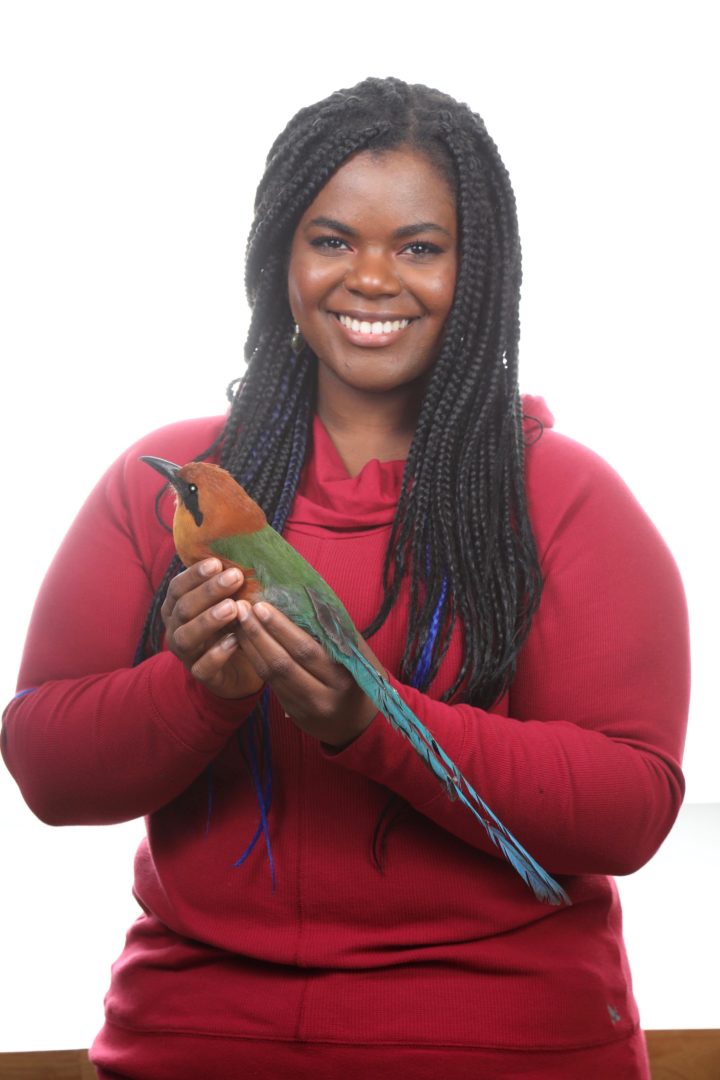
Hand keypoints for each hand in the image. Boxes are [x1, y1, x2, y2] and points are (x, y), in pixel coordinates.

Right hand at [162, 559, 263, 698]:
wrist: (240, 667)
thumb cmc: (232, 624)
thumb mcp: (229, 600)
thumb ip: (229, 582)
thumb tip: (247, 551)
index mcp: (177, 606)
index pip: (178, 587)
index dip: (194, 575)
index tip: (216, 562)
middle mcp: (176, 628)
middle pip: (183, 608)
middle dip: (208, 592)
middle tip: (234, 577)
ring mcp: (186, 654)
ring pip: (187, 637)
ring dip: (208, 620)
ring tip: (232, 608)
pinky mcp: (201, 675)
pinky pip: (203, 667)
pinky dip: (217, 653)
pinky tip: (235, 641)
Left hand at [234, 600, 379, 746]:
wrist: (361, 724)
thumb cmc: (360, 679)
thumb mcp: (359, 656)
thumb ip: (336, 632)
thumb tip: (308, 597)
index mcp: (343, 677)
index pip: (306, 650)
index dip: (281, 628)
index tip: (262, 606)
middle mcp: (323, 695)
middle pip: (283, 662)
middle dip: (259, 633)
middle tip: (242, 609)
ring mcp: (305, 707)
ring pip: (271, 675)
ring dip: (252, 645)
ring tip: (238, 621)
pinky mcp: (292, 712)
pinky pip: (270, 683)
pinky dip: (256, 660)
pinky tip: (245, 642)